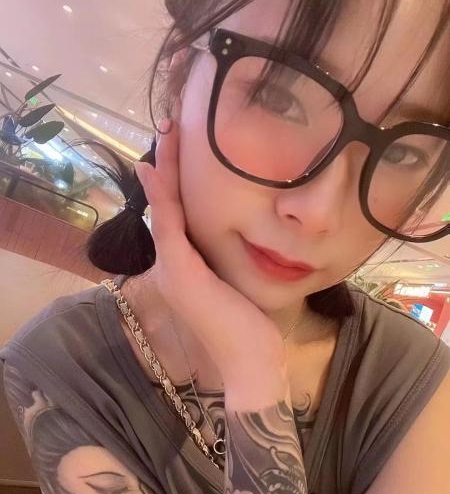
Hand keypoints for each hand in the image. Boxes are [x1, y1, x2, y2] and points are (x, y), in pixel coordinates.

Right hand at [134, 119, 287, 393]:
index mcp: (188, 269)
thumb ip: (234, 263)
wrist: (252, 365)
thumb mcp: (243, 287)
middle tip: (169, 128)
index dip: (176, 182)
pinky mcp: (180, 273)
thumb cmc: (253, 332)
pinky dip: (161, 195)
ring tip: (166, 133)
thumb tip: (250, 239)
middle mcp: (173, 266)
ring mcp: (172, 270)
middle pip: (167, 205)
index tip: (181, 149)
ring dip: (164, 169)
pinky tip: (156, 168)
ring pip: (165, 208)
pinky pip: (168, 224)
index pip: (179, 216)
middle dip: (168, 165)